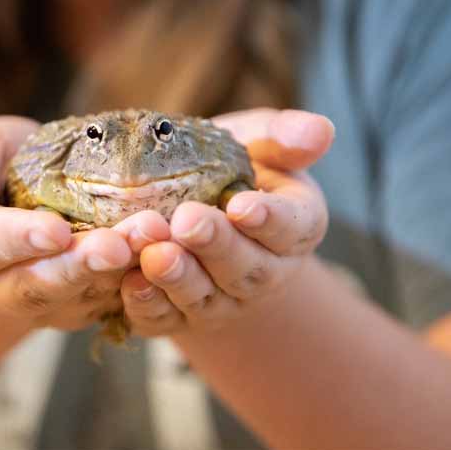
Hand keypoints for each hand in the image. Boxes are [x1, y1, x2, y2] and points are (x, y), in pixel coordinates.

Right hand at [0, 116, 168, 331]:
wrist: (14, 193)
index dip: (18, 239)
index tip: (57, 230)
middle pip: (30, 287)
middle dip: (78, 266)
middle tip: (120, 245)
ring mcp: (28, 308)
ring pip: (70, 301)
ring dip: (112, 275)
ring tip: (150, 242)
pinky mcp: (67, 312)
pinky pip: (97, 306)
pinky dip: (129, 285)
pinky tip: (159, 258)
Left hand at [119, 108, 333, 336]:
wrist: (186, 205)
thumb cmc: (226, 167)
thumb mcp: (255, 144)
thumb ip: (281, 137)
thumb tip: (320, 130)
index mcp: (294, 227)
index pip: (291, 227)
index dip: (269, 219)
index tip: (242, 205)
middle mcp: (264, 272)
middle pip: (247, 269)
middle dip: (216, 247)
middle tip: (187, 222)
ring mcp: (223, 301)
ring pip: (206, 298)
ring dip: (179, 278)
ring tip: (156, 253)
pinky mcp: (180, 316)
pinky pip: (165, 319)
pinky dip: (148, 304)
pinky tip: (130, 284)